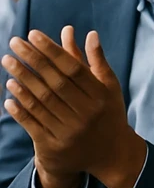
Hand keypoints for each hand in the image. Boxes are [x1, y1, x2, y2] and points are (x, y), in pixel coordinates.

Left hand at [1, 27, 145, 187]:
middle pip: (54, 83)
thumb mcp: (109, 87)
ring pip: (41, 101)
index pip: (73, 68)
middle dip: (32, 60)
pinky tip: (9, 93)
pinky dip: (20, 108)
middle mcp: (86, 114)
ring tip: (8, 62)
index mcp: (101, 96)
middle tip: (15, 43)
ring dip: (22, 80)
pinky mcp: (54, 146)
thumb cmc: (108, 113)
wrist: (110, 154)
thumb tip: (90, 34)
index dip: (52, 51)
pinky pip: (33, 123)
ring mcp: (69, 132)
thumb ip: (97, 61)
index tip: (33, 34)